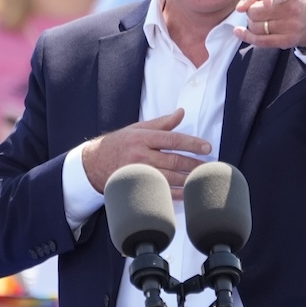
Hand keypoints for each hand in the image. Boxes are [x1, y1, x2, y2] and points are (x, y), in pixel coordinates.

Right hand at [81, 109, 211, 197]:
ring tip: (203, 179)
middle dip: (194, 164)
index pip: (173, 139)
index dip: (192, 143)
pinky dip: (176, 194)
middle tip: (210, 166)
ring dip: (189, 179)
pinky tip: (188, 193)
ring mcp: (139, 173)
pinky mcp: (137, 186)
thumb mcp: (137, 128)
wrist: (94, 163)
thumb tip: (181, 112)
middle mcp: (141, 155)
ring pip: (169, 177)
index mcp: (143, 138)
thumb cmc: (119, 144)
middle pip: (174, 160)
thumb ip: (161, 123)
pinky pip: (160, 192)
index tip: (207, 147)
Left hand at [234, 0, 305, 49]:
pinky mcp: (288, 41)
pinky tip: (239, 31)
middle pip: (255, 12)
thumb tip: (240, 7)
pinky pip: (261, 42)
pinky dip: (247, 37)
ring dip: (251, 22)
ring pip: (255, 27)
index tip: (266, 2)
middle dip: (250, 10)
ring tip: (260, 18)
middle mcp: (293, 8)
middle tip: (257, 8)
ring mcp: (292, 27)